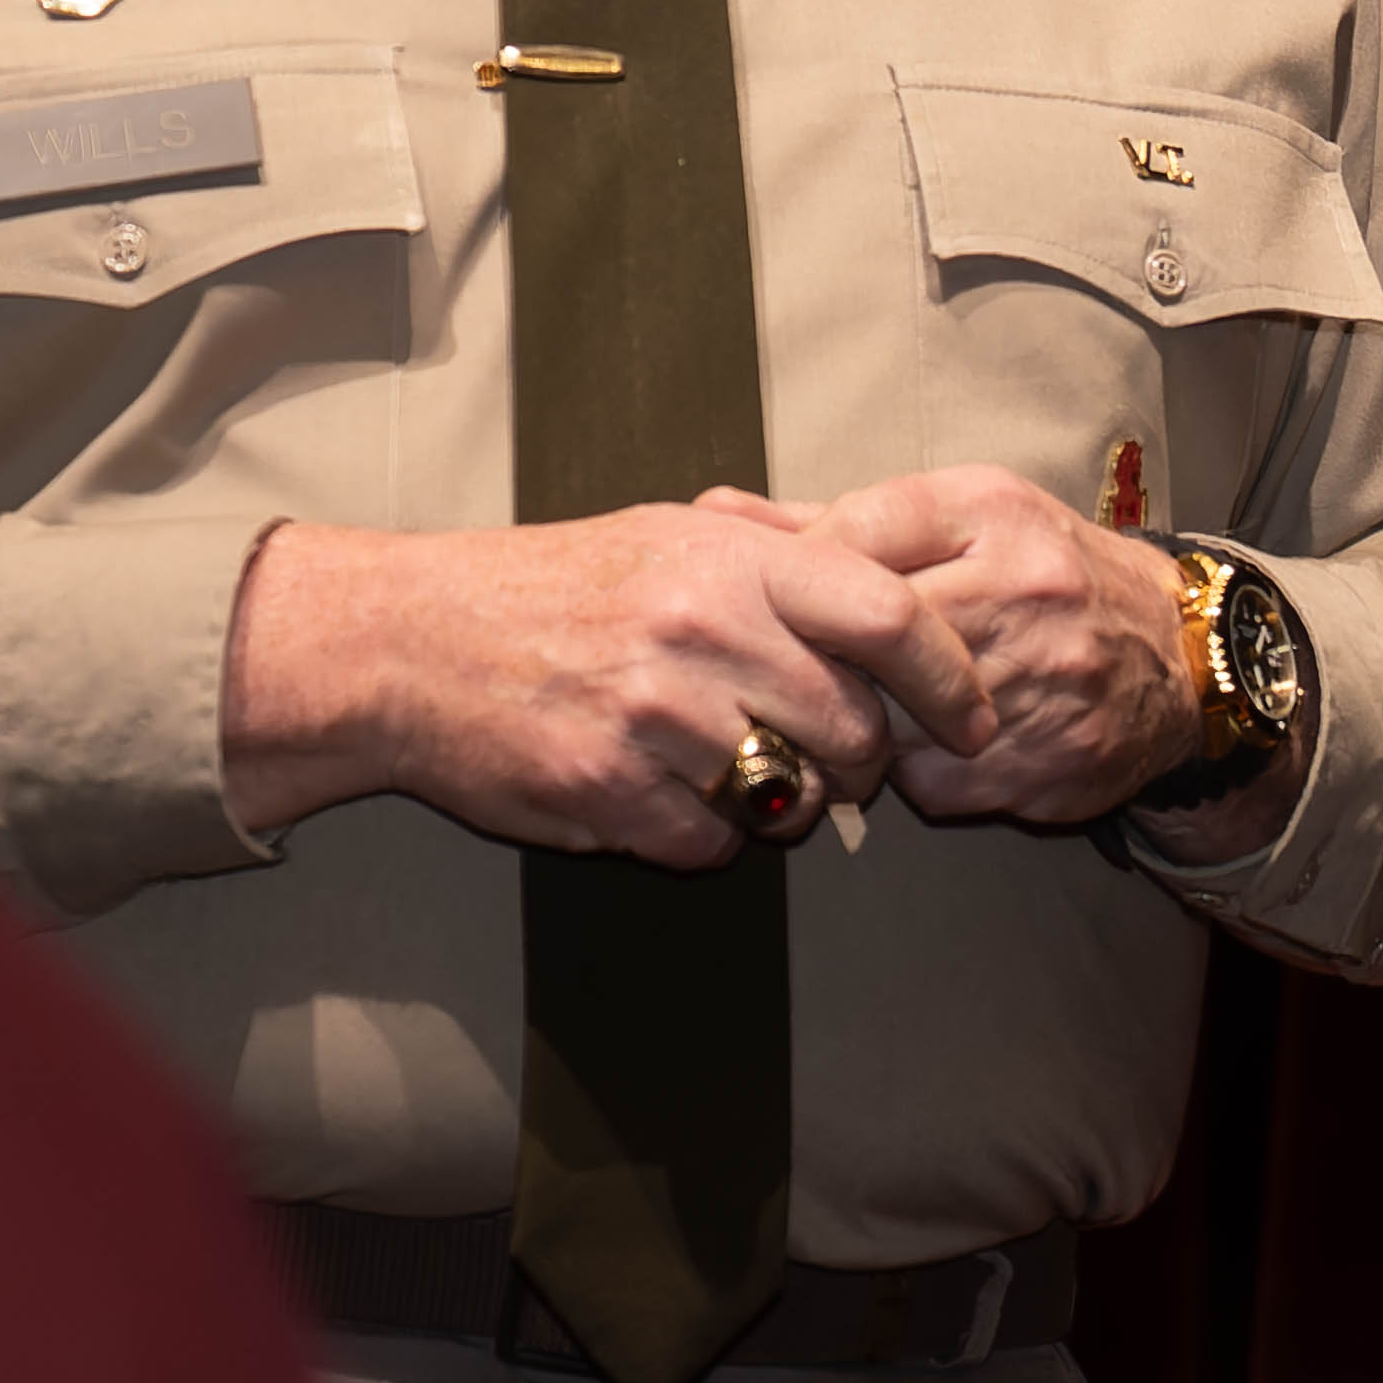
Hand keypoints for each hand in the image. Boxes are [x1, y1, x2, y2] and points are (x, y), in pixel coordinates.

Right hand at [224, 508, 998, 869]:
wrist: (408, 641)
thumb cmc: (546, 588)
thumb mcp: (665, 538)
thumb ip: (776, 559)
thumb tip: (892, 591)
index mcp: (728, 562)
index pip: (893, 618)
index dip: (954, 677)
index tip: (974, 716)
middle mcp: (700, 634)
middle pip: (857, 728)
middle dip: (862, 761)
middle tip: (830, 757)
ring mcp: (654, 719)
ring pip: (792, 798)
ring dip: (782, 801)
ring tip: (732, 768)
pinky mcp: (608, 792)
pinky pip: (713, 844)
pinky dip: (704, 834)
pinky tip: (661, 793)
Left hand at [702, 469, 1197, 823]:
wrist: (1177, 658)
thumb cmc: (1041, 575)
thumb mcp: (956, 517)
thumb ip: (830, 521)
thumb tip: (709, 516)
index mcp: (987, 514)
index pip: (853, 535)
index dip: (794, 576)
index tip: (775, 600)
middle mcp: (1020, 590)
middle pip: (865, 637)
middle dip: (819, 660)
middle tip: (798, 671)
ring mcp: (1037, 682)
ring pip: (889, 719)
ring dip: (860, 723)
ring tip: (865, 709)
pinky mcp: (1042, 763)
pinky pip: (928, 785)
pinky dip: (910, 776)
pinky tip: (925, 751)